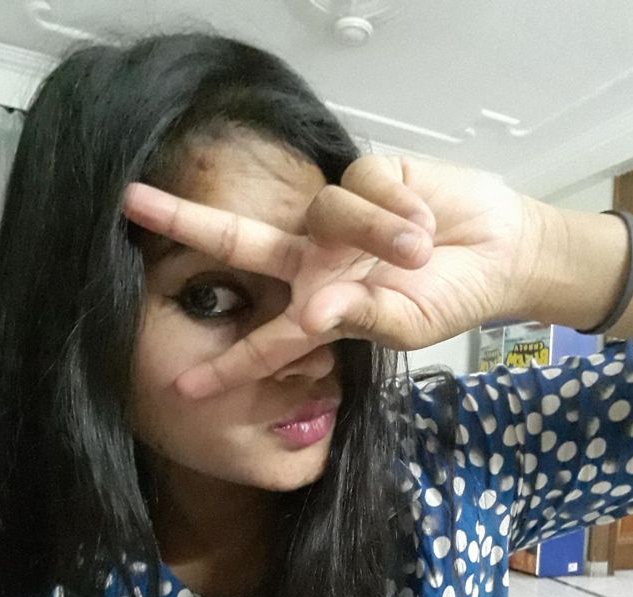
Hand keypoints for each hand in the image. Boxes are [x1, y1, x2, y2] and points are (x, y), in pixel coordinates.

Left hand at [123, 155, 531, 397]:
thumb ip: (364, 319)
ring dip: (377, 234)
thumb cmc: (451, 300)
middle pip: (241, 239)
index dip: (227, 363)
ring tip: (422, 249)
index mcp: (321, 307)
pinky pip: (366, 185)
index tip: (182, 386)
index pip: (265, 338)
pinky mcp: (366, 175)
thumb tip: (316, 310)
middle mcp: (316, 259)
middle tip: (131, 203)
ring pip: (329, 213)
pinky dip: (401, 207)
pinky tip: (425, 218)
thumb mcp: (409, 326)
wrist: (501, 253)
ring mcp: (337, 217)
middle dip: (187, 221)